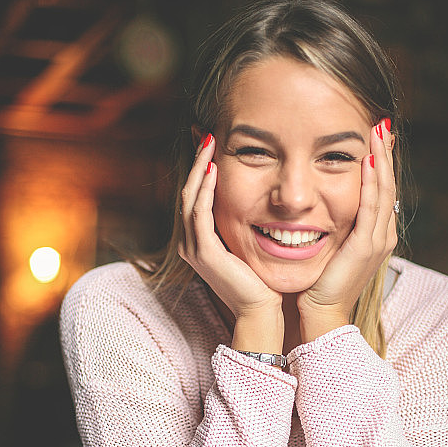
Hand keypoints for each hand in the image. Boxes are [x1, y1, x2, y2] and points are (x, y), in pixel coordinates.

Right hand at [178, 134, 282, 320]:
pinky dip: (205, 190)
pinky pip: (199, 213)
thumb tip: (256, 200)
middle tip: (207, 135)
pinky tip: (214, 170)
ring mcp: (194, 248)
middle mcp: (190, 244)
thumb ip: (242, 225)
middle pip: (187, 192)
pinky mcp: (204, 252)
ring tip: (209, 144)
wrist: (260, 311)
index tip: (213, 144)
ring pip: (190, 199)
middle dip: (198, 162)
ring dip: (200, 170)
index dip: (202, 169)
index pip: (195, 197)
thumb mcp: (247, 246)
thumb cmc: (259, 281)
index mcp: (199, 241)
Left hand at [297, 119, 396, 330]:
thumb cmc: (319, 287)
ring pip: (384, 190)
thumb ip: (333, 229)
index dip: (380, 162)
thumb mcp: (330, 251)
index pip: (381, 190)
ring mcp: (377, 241)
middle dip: (384, 153)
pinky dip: (371, 181)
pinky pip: (371, 206)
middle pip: (388, 184)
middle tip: (381, 123)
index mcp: (375, 236)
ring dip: (381, 158)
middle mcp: (382, 236)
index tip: (373, 137)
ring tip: (378, 130)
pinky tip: (368, 159)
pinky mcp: (365, 246)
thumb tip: (320, 210)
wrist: (321, 316)